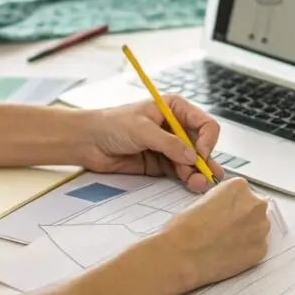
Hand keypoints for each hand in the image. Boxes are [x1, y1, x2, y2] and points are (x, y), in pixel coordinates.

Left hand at [82, 96, 225, 192]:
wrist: (88, 141)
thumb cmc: (111, 125)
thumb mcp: (142, 129)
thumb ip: (169, 143)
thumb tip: (192, 156)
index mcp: (175, 109)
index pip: (204, 124)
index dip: (207, 140)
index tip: (200, 154)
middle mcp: (176, 128)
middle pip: (201, 145)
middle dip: (205, 161)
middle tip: (206, 176)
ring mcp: (169, 147)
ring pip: (192, 162)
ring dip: (197, 173)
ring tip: (198, 184)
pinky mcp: (161, 164)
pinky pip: (180, 173)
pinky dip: (186, 179)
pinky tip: (190, 184)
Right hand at [159, 177, 270, 290]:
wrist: (183, 255)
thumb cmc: (185, 228)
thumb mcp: (203, 199)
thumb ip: (223, 200)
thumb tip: (228, 209)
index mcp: (239, 187)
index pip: (242, 192)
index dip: (231, 204)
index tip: (225, 212)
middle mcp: (255, 204)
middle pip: (254, 208)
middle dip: (242, 217)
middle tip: (224, 229)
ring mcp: (261, 228)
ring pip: (258, 228)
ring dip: (246, 233)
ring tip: (225, 242)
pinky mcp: (261, 249)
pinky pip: (257, 247)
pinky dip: (246, 250)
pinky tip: (229, 253)